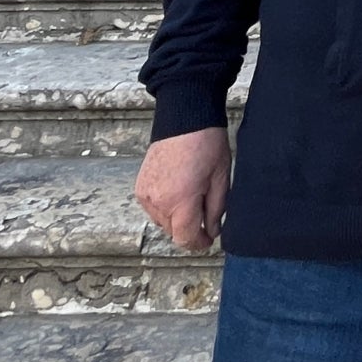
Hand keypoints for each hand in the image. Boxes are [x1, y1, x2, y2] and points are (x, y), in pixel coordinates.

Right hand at [135, 127, 231, 252]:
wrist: (185, 117)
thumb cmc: (206, 143)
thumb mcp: (221, 179)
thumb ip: (216, 211)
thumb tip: (212, 231)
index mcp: (180, 201)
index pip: (185, 238)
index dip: (199, 243)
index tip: (208, 240)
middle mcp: (158, 201)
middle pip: (173, 232)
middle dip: (189, 228)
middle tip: (205, 214)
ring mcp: (146, 194)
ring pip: (162, 221)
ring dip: (176, 218)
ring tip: (192, 197)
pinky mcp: (140, 185)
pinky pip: (152, 208)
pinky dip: (164, 206)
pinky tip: (178, 191)